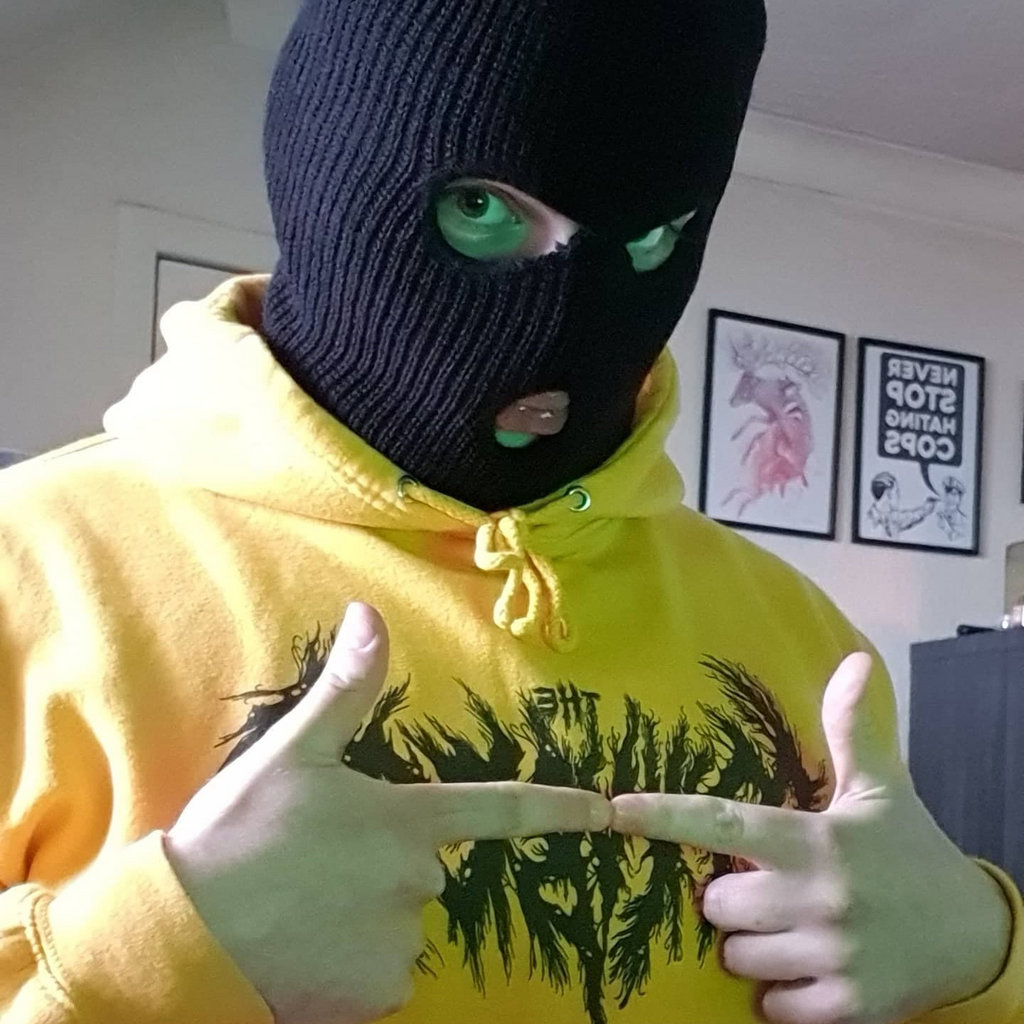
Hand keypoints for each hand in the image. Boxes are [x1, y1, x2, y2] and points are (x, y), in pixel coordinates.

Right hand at [166, 603, 610, 1023]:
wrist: (185, 938)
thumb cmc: (240, 835)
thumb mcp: (292, 753)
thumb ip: (345, 689)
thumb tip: (370, 614)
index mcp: (406, 822)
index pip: (500, 809)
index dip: (558, 808)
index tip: (606, 811)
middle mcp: (417, 884)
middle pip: (422, 866)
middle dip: (384, 860)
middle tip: (317, 859)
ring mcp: (400, 945)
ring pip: (398, 919)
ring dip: (363, 912)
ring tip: (303, 904)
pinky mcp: (377, 997)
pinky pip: (378, 968)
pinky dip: (350, 961)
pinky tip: (305, 946)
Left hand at [611, 653, 1011, 1023]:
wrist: (977, 935)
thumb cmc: (912, 851)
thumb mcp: (881, 788)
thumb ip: (851, 729)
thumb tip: (855, 662)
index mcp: (814, 841)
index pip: (723, 824)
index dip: (665, 816)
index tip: (617, 809)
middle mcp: (817, 898)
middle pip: (717, 904)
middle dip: (730, 898)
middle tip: (769, 887)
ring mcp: (831, 957)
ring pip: (738, 957)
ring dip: (752, 946)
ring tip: (791, 927)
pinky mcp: (846, 1008)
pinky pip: (772, 1008)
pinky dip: (780, 994)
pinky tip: (807, 968)